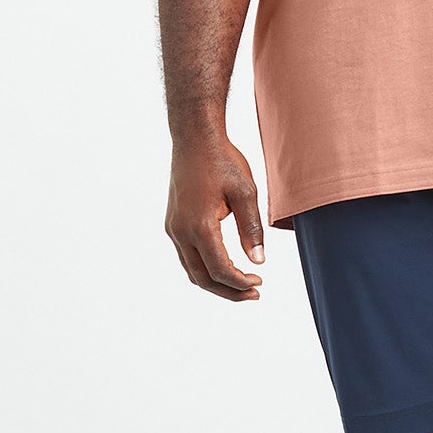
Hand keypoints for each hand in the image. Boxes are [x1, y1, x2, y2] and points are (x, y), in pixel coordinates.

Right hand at [166, 131, 265, 300]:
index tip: (260, 282)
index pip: (220, 269)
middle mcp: (181, 232)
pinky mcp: (173, 224)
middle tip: (254, 293)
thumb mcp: (246, 192)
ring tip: (241, 285)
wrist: (195, 138)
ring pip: (192, 270)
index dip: (240, 282)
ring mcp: (174, 229)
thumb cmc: (222, 161)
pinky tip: (224, 266)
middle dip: (229, 291)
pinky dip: (205, 268)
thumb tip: (258, 261)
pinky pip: (187, 257)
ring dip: (216, 282)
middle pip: (203, 278)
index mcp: (199, 226)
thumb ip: (251, 229)